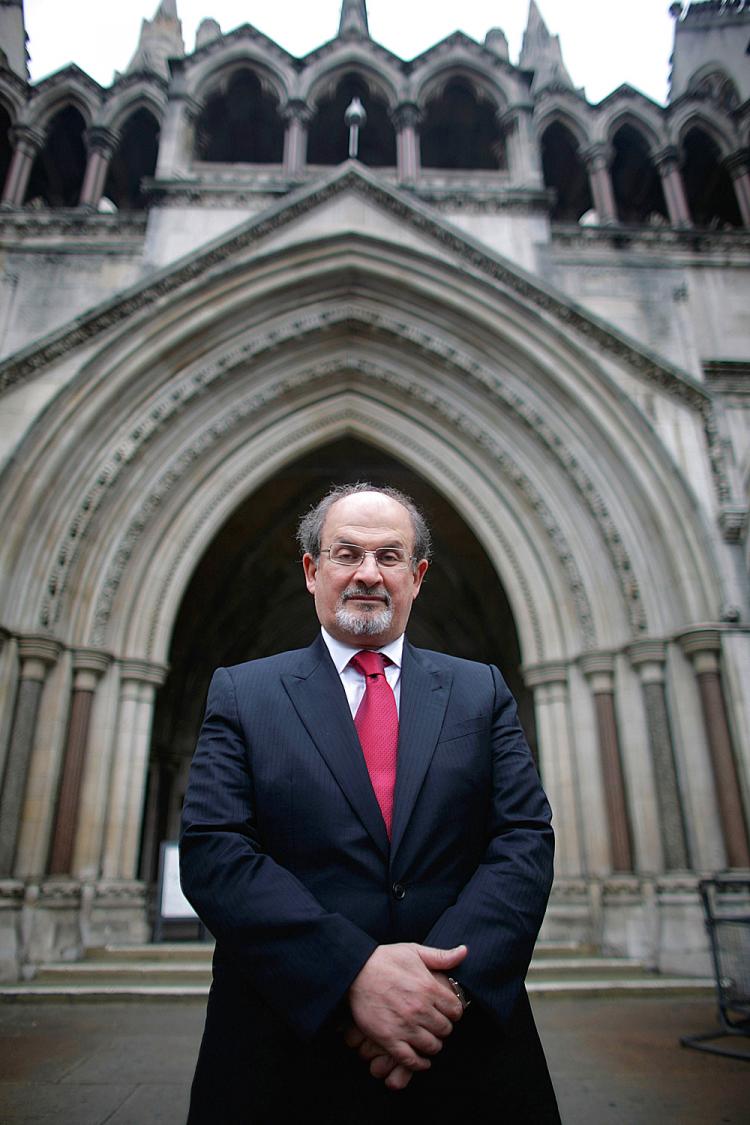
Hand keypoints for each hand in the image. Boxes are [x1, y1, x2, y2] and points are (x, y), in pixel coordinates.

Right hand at [347, 943, 466, 1085]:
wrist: (354, 971)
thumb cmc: (385, 960)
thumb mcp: (414, 951)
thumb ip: (441, 956)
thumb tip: (465, 951)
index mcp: (428, 988)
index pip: (456, 1010)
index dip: (453, 1012)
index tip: (446, 1011)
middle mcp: (420, 1009)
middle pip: (446, 1030)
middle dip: (443, 1028)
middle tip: (435, 1025)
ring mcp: (405, 1026)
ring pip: (432, 1046)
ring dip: (432, 1044)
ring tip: (427, 1038)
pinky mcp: (389, 1039)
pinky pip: (412, 1060)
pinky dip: (419, 1063)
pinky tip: (421, 1059)